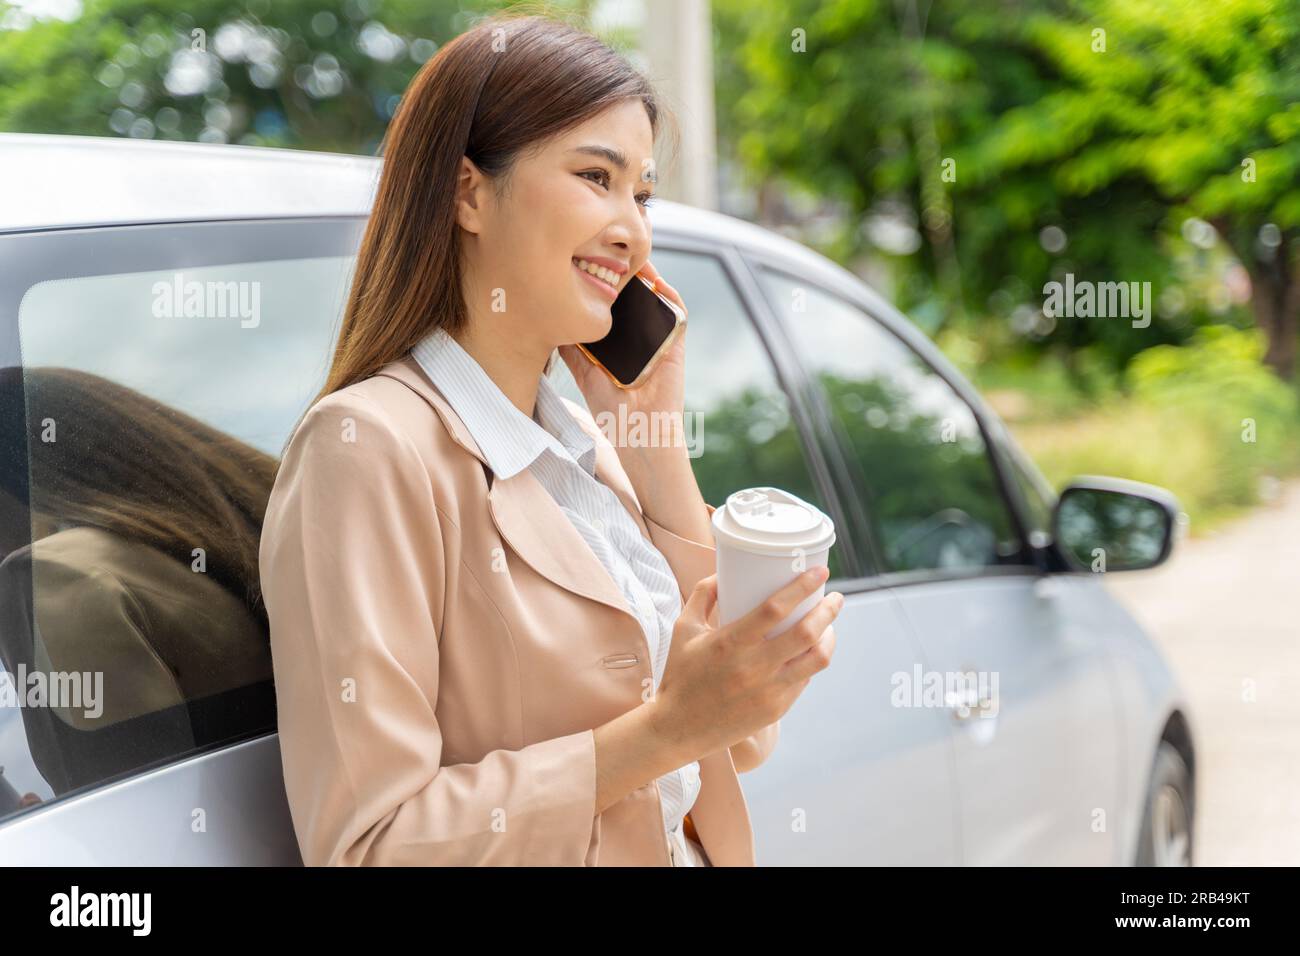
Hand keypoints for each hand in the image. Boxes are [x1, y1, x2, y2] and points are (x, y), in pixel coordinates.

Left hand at [557, 260, 688, 452]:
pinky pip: (677, 313)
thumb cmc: (613, 413)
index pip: (613, 308)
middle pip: (634, 298)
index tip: (587, 264)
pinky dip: (668, 293)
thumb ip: (574, 350)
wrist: (640, 435)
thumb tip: (552, 321)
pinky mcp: (675, 345)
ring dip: (647, 276)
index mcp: (618, 344)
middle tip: (607, 250)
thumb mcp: (585, 375)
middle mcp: (640, 338)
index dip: (604, 285)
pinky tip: (653, 280)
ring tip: (630, 256)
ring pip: (656, 299)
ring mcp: (659, 340)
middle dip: (624, 273)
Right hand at [648, 566, 843, 761]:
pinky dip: (812, 660)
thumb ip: (703, 595)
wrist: (678, 729)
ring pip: (816, 659)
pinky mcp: (776, 709)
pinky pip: (805, 679)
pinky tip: (812, 651)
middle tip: (835, 598)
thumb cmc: (680, 674)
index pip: (774, 608)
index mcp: (730, 642)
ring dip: (829, 637)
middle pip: (806, 632)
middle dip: (829, 610)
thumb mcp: (683, 629)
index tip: (819, 572)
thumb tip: (725, 572)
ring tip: (828, 625)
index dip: (802, 587)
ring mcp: (768, 691)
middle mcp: (753, 667)